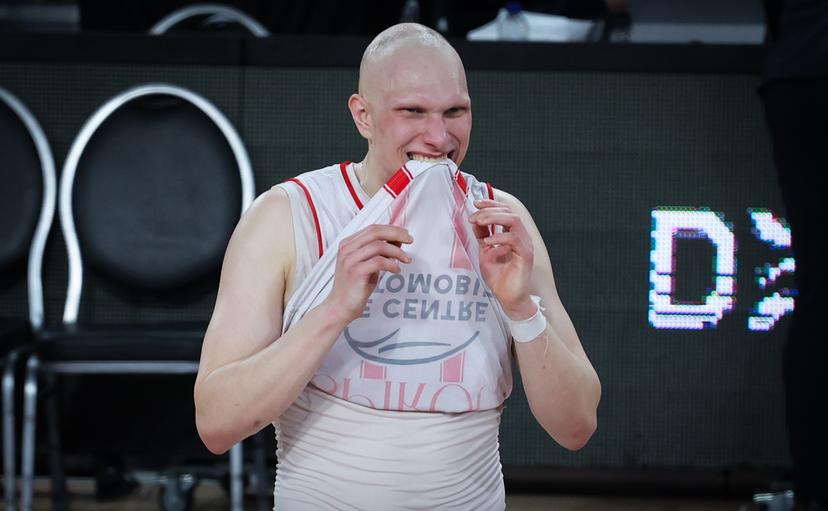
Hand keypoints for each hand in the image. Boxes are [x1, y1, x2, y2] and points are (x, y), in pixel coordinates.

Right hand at [326, 224, 412, 322]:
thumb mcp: (368, 264)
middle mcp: (347, 249)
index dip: (391, 229)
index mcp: (348, 244)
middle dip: (396, 234)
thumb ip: (379, 251)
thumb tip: (397, 239)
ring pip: (379, 246)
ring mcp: (350, 260)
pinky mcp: (355, 272)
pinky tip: (396, 270)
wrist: (339, 307)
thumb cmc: (354, 287)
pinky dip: (392, 264)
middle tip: (410, 240)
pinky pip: (379, 262)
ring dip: (397, 252)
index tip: (405, 233)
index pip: (372, 228)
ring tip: (406, 260)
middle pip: (375, 233)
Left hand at [469, 199, 535, 319]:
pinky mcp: (525, 255)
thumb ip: (482, 236)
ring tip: (479, 222)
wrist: (508, 298)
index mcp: (513, 234)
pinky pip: (514, 239)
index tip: (476, 204)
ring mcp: (525, 245)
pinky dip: (499, 237)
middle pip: (510, 212)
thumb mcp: (485, 252)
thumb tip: (475, 220)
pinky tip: (488, 242)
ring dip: (494, 218)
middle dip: (490, 210)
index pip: (505, 212)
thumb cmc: (499, 278)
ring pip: (514, 221)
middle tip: (474, 215)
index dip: (491, 204)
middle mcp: (521, 237)